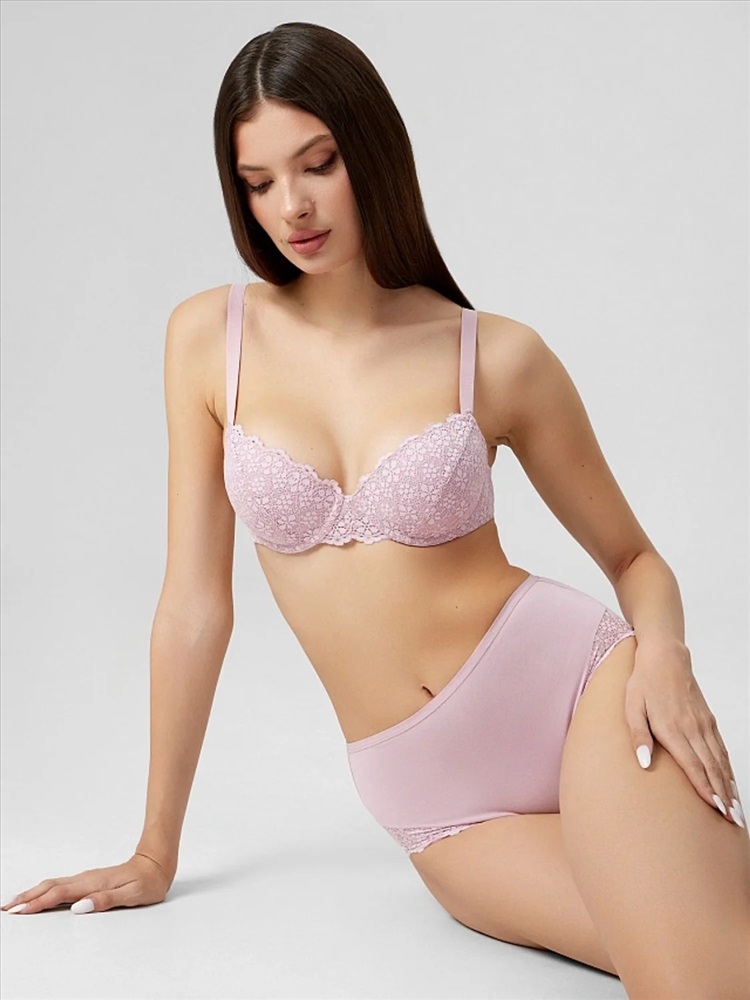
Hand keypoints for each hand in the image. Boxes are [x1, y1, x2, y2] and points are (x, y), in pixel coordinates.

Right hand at [1, 852, 173, 914]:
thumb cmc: (148, 881)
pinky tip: (41, 896)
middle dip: (28, 898)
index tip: (19, 911)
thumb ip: (105, 900)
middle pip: (51, 888)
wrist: (157, 862)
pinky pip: (62, 885)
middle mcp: (87, 879)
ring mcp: (88, 878)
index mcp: (94, 884)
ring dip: (34, 893)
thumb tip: (79, 907)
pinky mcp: (90, 880)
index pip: (60, 895)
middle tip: (7, 908)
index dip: (38, 903)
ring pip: (55, 885)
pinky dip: (46, 891)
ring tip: (16, 903)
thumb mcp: (132, 894)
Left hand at [624, 634, 745, 828]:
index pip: (693, 765)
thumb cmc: (644, 683)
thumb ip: (638, 736)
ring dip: (729, 785)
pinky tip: (730, 781)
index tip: (716, 809)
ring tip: (736, 809)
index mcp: (672, 728)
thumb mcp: (631, 707)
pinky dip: (728, 767)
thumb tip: (644, 763)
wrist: (665, 657)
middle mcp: (692, 729)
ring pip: (720, 760)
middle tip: (733, 820)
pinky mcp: (708, 720)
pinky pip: (721, 748)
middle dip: (724, 796)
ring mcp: (703, 724)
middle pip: (711, 768)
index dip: (705, 789)